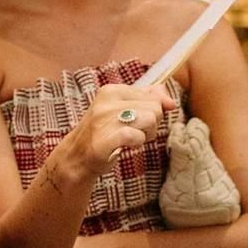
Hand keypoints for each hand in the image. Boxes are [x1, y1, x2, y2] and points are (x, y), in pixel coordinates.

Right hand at [62, 84, 177, 175]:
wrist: (78, 156)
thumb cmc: (105, 133)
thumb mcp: (125, 111)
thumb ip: (148, 100)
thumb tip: (170, 101)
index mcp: (111, 90)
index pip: (153, 97)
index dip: (151, 113)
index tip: (134, 121)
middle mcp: (106, 101)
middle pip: (155, 109)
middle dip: (150, 125)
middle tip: (132, 132)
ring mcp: (103, 120)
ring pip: (150, 120)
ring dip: (145, 134)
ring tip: (129, 139)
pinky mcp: (103, 139)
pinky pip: (137, 135)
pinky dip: (137, 143)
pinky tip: (125, 145)